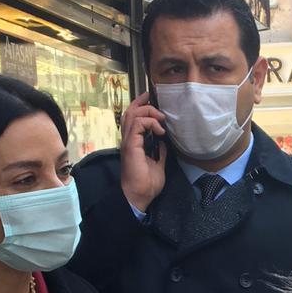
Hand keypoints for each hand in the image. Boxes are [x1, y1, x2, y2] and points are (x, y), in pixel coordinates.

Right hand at [121, 91, 167, 212]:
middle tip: (152, 96)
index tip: (152, 101)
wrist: (139, 195)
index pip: (133, 119)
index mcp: (133, 143)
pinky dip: (151, 122)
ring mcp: (128, 141)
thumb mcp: (158, 163)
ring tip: (161, 118)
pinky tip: (160, 131)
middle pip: (130, 112)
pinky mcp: (131, 145)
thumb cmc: (146, 184)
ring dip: (149, 111)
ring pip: (133, 114)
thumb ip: (159, 152)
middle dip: (141, 102)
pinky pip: (139, 124)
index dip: (141, 108)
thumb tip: (163, 142)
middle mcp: (128, 139)